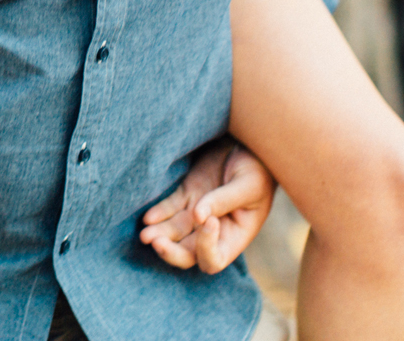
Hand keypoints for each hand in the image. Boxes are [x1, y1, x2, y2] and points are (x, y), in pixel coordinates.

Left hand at [138, 140, 276, 273]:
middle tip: (156, 242)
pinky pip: (168, 209)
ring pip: (173, 233)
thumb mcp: (248, 185)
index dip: (206, 248)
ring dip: (158, 235)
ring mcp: (197, 212)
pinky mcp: (187, 194)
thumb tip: (198, 217)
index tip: (209, 221)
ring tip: (144, 234)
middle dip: (171, 252)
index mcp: (235, 235)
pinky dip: (157, 214)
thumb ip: (223, 201)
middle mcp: (214, 230)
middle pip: (188, 253)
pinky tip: (147, 217)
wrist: (250, 144)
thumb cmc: (258, 167)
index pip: (215, 258)